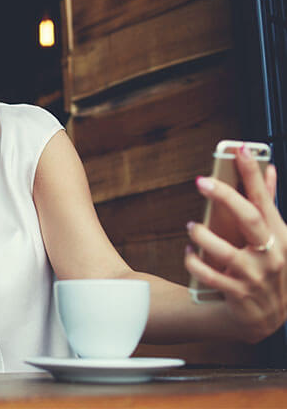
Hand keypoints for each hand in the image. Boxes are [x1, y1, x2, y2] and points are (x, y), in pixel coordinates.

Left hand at [185, 145, 286, 342]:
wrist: (269, 316)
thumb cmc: (269, 266)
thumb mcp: (275, 236)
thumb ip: (268, 202)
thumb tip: (268, 168)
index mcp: (280, 236)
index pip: (264, 198)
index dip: (252, 173)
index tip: (240, 149)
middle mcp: (272, 255)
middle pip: (249, 219)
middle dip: (225, 196)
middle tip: (201, 181)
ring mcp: (256, 277)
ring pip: (225, 251)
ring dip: (202, 235)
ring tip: (191, 226)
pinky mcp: (239, 295)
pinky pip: (210, 275)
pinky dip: (195, 261)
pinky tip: (189, 252)